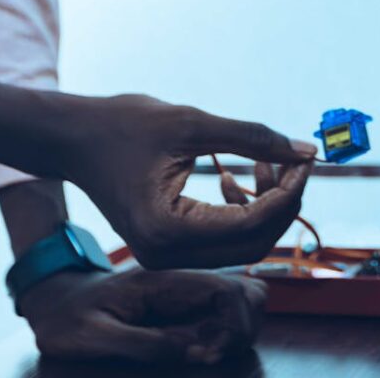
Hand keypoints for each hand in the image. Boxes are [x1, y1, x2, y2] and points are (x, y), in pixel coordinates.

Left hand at [20, 268, 265, 364]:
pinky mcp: (185, 306)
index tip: (209, 354)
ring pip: (243, 300)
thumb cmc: (66, 318)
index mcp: (164, 282)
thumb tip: (191, 351)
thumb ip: (140, 343)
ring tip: (206, 354)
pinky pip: (224, 313)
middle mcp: (184, 283)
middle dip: (243, 328)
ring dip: (238, 331)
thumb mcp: (92, 336)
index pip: (227, 290)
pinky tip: (199, 350)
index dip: (233, 325)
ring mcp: (187, 293)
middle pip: (248, 292)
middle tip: (210, 356)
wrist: (53, 299)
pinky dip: (226, 333)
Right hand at [58, 93, 313, 268]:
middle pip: (255, 242)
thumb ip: (253, 139)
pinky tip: (234, 178)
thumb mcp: (193, 123)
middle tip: (294, 161)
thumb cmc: (123, 125)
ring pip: (243, 243)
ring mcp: (166, 255)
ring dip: (264, 205)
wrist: (73, 138)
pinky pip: (223, 238)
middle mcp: (166, 254)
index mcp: (167, 230)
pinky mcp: (169, 246)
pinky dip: (242, 210)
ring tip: (265, 163)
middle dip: (283, 202)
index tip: (306, 160)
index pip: (252, 223)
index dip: (288, 192)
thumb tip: (306, 151)